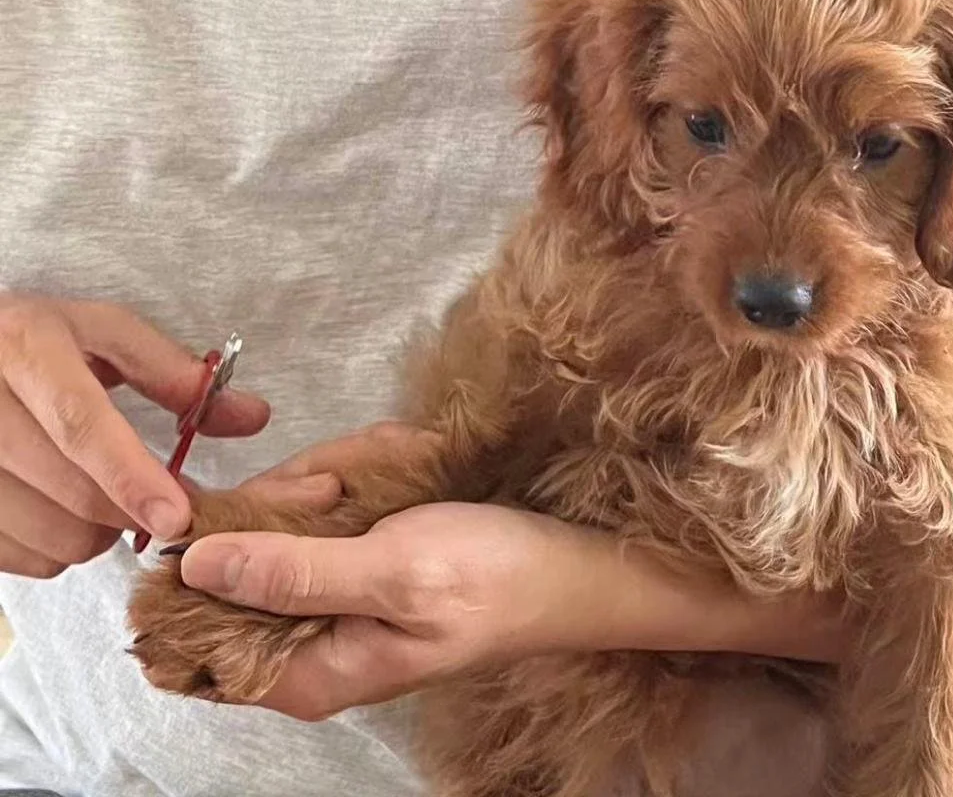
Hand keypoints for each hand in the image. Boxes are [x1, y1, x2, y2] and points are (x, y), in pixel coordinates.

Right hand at [0, 294, 319, 577]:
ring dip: (96, 532)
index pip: (81, 424)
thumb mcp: (101, 333)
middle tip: (162, 499)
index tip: (178, 515)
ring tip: (99, 490)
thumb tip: (252, 417)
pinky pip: (25, 561)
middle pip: (71, 492)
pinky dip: (57, 548)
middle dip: (130, 509)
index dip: (132, 476)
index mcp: (27, 348)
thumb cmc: (34, 343)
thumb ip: (175, 374)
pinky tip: (58, 507)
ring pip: (52, 538)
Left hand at [179, 499, 626, 718]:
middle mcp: (306, 640)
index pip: (197, 632)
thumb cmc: (493, 579)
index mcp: (304, 672)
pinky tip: (395, 471)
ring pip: (280, 516)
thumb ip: (291, 572)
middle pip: (237, 558)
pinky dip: (356, 474)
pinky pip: (322, 505)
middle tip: (347, 486)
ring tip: (384, 472)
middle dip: (290, 500)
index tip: (275, 507)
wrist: (571, 561)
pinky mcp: (355, 558)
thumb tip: (192, 566)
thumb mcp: (392, 572)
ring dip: (332, 477)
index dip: (210, 559)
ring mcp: (331, 594)